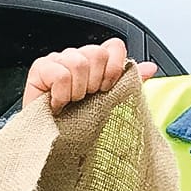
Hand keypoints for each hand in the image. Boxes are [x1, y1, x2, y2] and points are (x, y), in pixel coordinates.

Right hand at [23, 36, 156, 113]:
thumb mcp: (110, 104)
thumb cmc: (78, 124)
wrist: (52, 145)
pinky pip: (60, 74)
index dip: (114, 68)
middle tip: (85, 100)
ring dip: (77, 91)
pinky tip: (58, 105)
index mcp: (94, 62)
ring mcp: (57, 60)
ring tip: (70, 103)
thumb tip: (151, 68)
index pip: (113, 46)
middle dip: (94, 83)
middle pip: (97, 53)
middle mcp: (76, 57)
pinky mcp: (39, 69)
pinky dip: (61, 95)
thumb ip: (129, 84)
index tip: (106, 89)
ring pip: (78, 63)